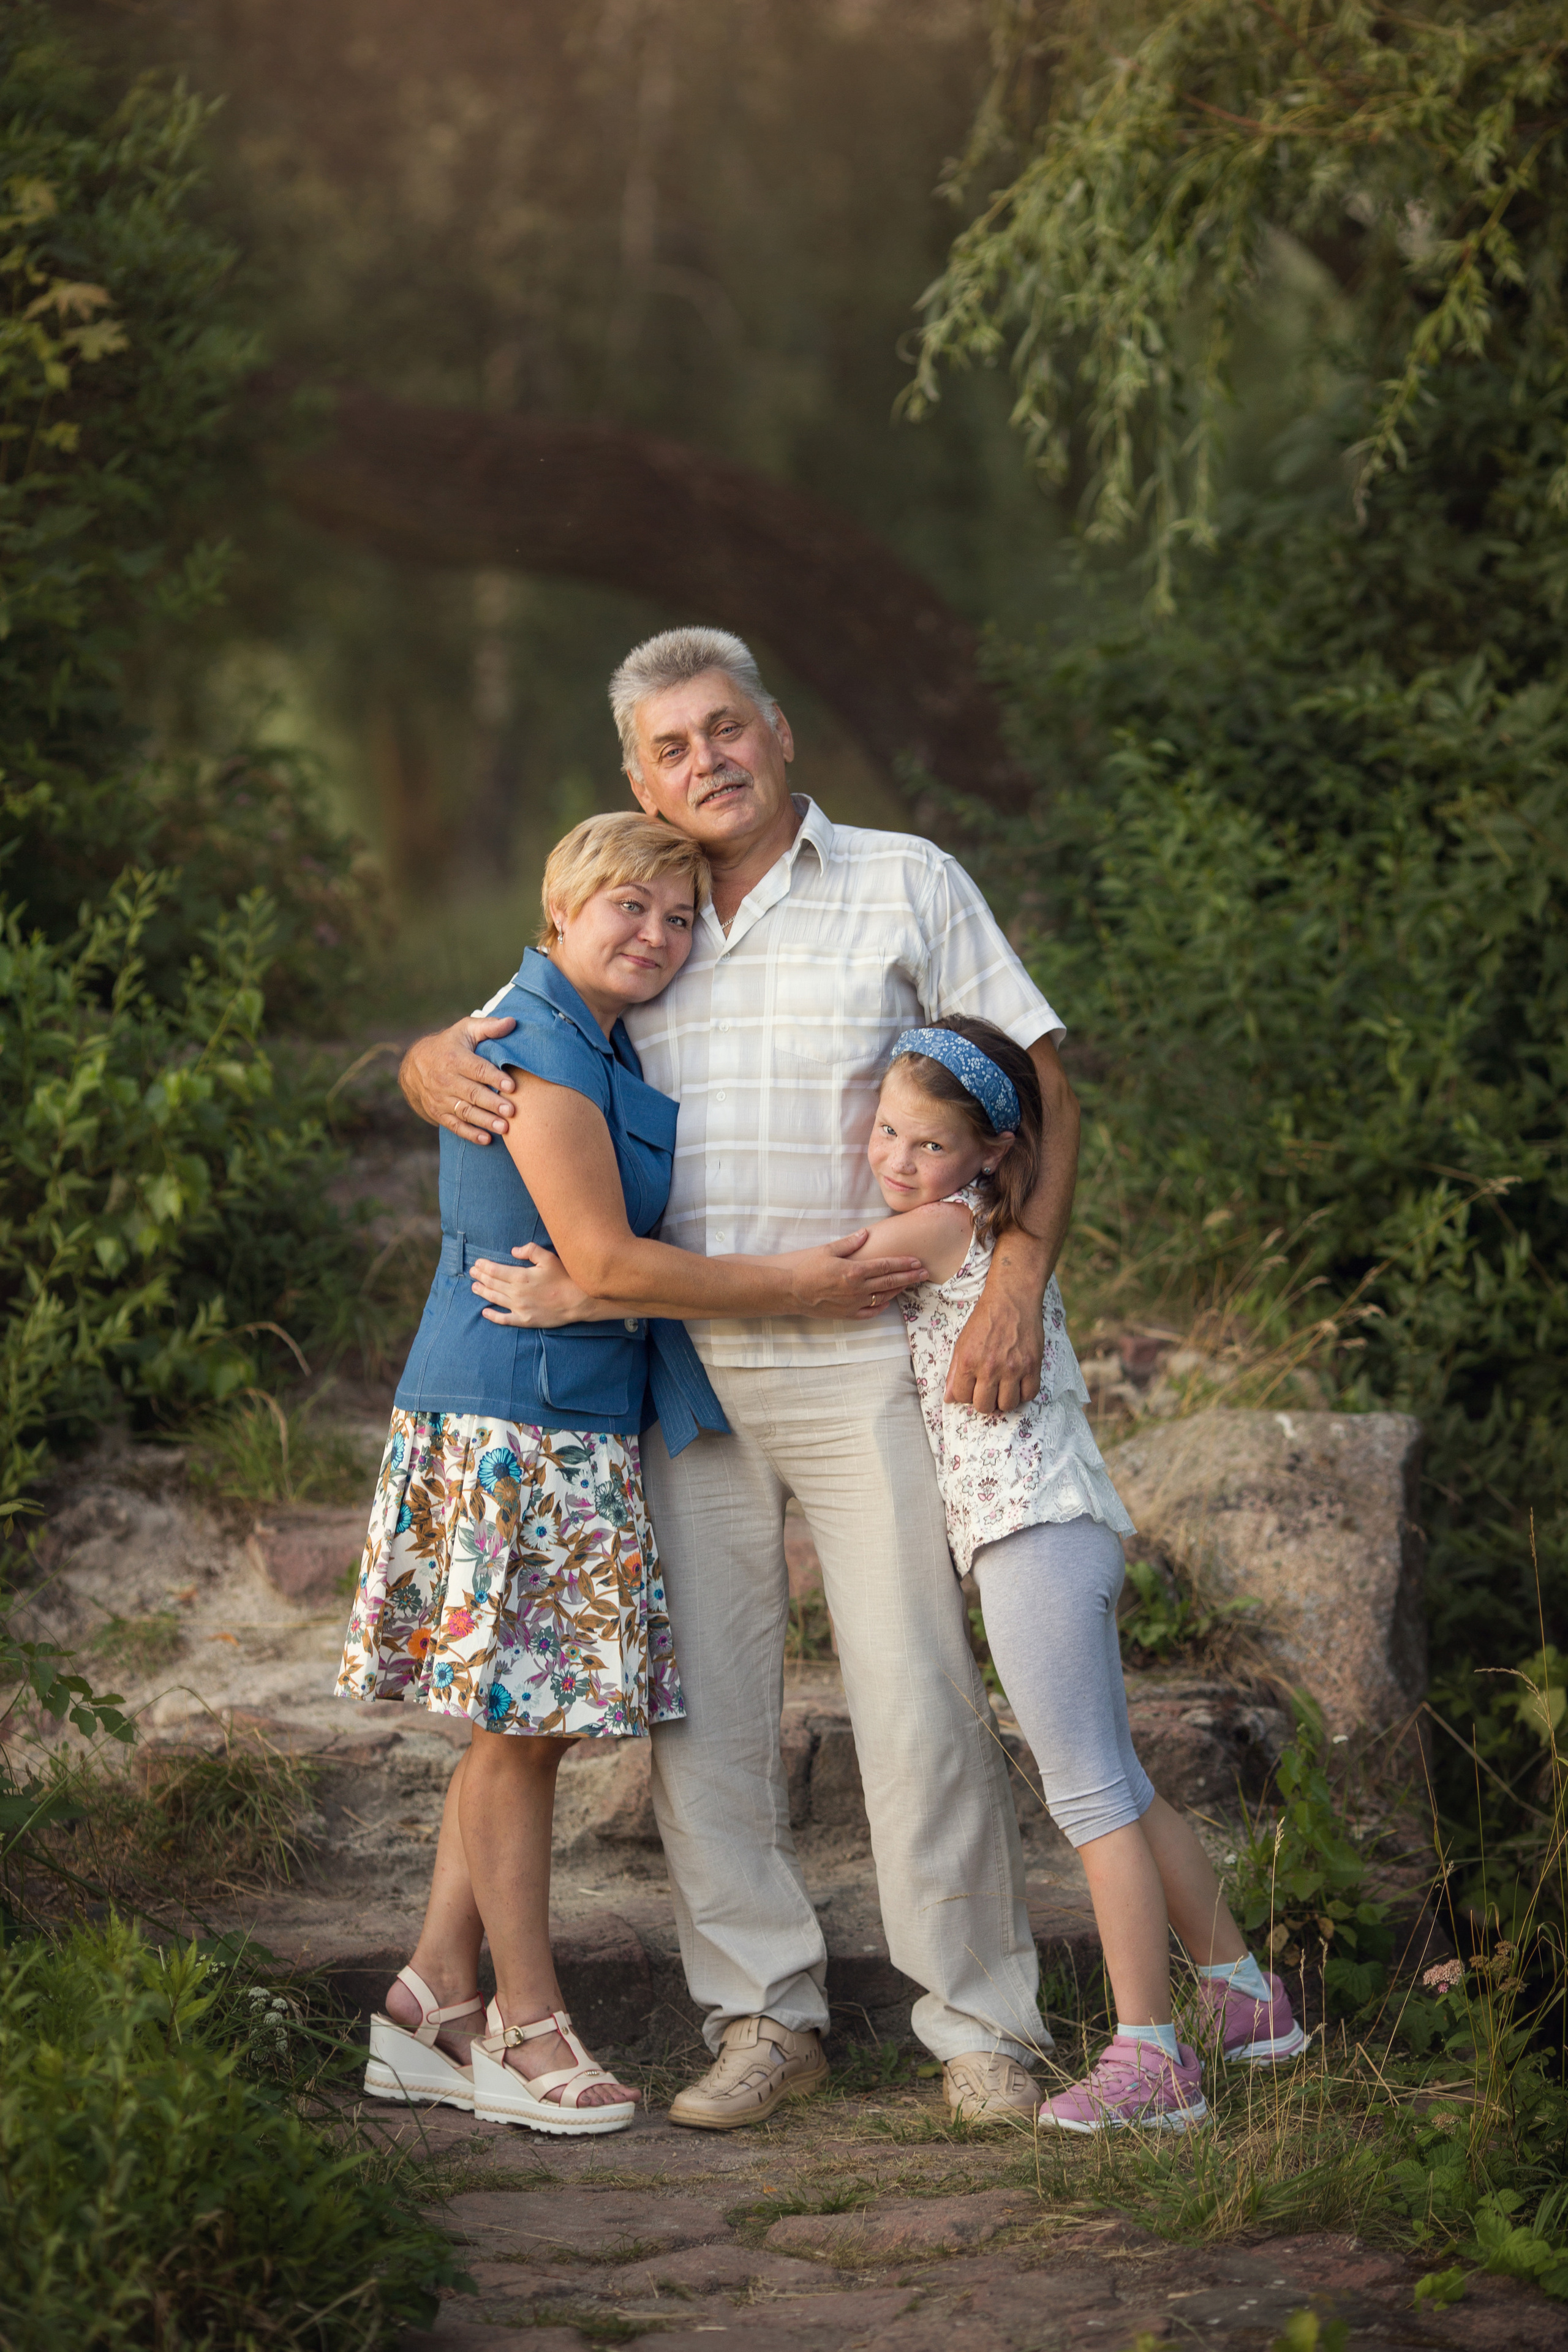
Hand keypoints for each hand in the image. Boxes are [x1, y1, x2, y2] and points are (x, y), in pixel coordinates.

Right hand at [399, 1017, 518, 1145]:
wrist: (416, 1064)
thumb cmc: (451, 1044)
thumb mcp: (466, 1029)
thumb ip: (489, 1026)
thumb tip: (512, 1022)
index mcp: (454, 1058)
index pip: (477, 1069)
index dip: (495, 1078)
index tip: (512, 1086)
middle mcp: (445, 1079)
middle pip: (472, 1093)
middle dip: (492, 1103)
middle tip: (512, 1111)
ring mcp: (440, 1098)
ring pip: (464, 1111)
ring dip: (485, 1121)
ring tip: (504, 1128)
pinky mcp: (438, 1113)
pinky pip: (455, 1125)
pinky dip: (470, 1134)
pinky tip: (487, 1139)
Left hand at [472, 1245, 592, 1326]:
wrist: (579, 1301)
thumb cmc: (565, 1278)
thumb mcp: (549, 1258)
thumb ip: (530, 1250)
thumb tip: (513, 1251)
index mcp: (521, 1276)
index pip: (495, 1270)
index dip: (484, 1266)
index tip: (477, 1263)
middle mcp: (516, 1293)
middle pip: (492, 1283)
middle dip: (480, 1276)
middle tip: (472, 1272)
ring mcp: (520, 1308)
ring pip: (495, 1299)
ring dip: (482, 1292)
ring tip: (474, 1287)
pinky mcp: (525, 1320)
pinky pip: (504, 1319)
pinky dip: (493, 1316)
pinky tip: (485, 1312)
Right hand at [785, 1230, 926, 1318]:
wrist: (791, 1291)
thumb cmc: (807, 1268)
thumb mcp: (828, 1250)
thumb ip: (850, 1242)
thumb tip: (866, 1233)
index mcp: (854, 1271)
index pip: (886, 1266)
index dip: (903, 1263)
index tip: (917, 1261)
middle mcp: (857, 1289)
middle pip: (890, 1282)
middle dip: (909, 1276)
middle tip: (924, 1273)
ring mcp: (853, 1303)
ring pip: (883, 1297)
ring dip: (899, 1290)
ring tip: (910, 1284)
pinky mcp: (847, 1314)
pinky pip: (870, 1312)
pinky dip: (881, 1306)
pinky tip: (888, 1301)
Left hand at [946, 1282, 1043, 1412]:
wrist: (1012, 1299)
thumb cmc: (985, 1319)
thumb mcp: (962, 1342)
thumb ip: (955, 1372)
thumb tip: (949, 1398)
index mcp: (968, 1361)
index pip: (962, 1397)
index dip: (966, 1394)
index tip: (972, 1386)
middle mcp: (990, 1367)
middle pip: (984, 1406)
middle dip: (984, 1401)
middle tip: (988, 1389)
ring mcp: (1013, 1368)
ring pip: (1007, 1405)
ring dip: (1004, 1400)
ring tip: (1004, 1387)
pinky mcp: (1032, 1365)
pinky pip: (1030, 1395)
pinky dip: (1024, 1393)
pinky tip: (1019, 1383)